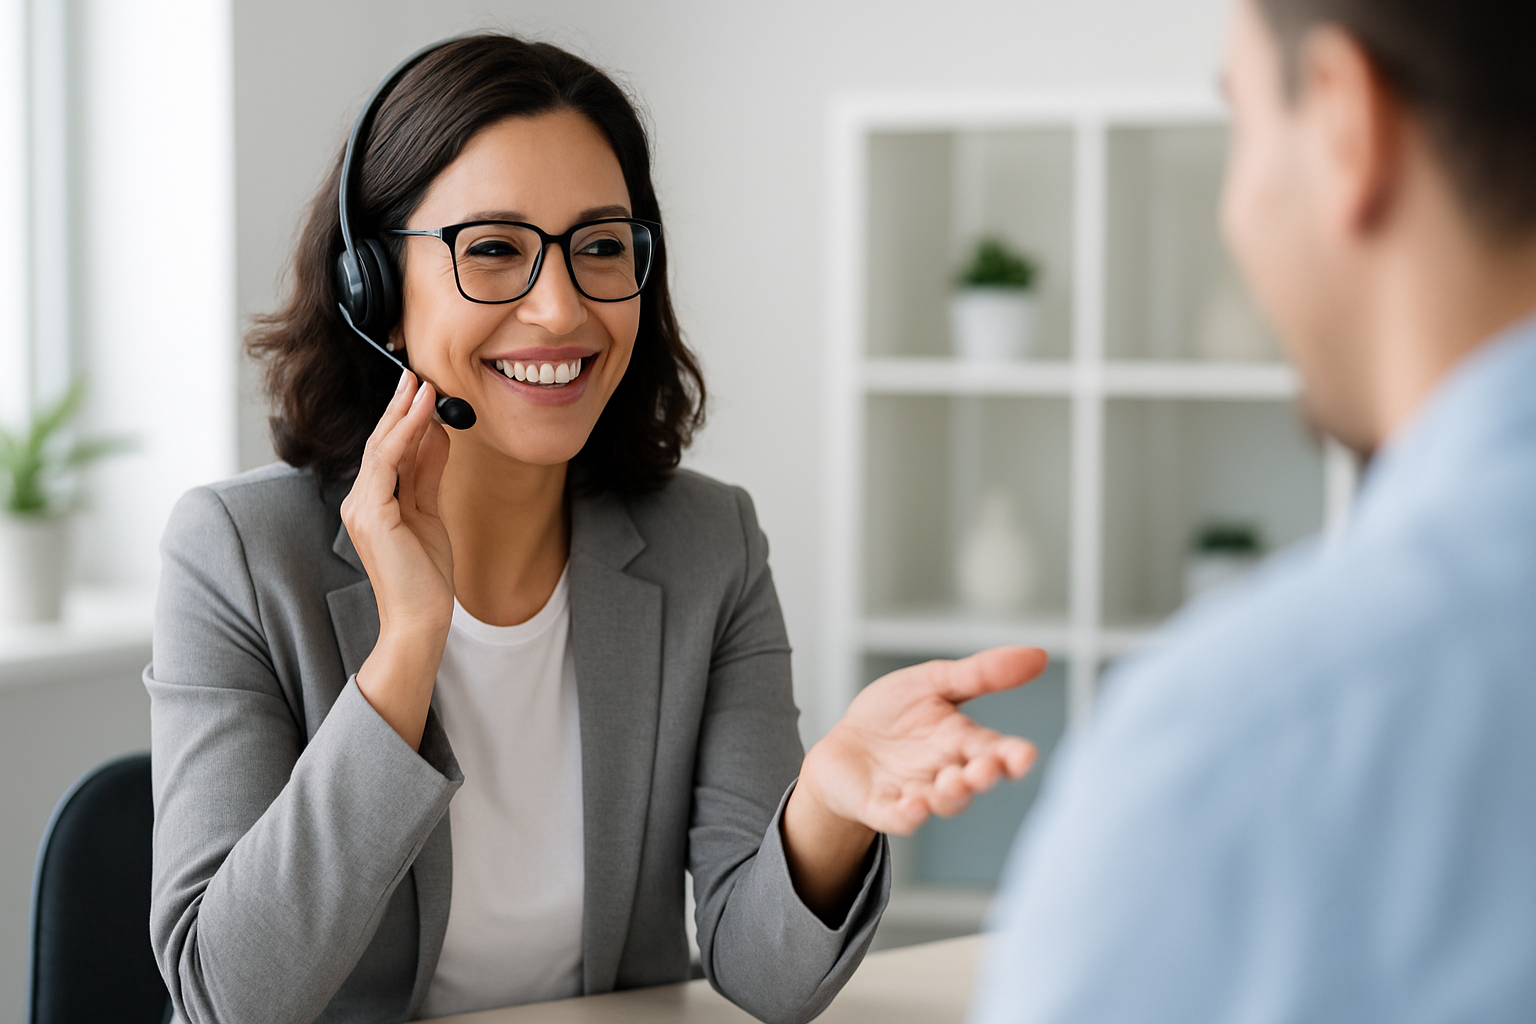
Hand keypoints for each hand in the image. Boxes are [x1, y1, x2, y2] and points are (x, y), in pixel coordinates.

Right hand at [340, 372, 453, 747]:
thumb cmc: (426, 576)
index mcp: (372, 502)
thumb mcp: (431, 512)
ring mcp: (361, 507)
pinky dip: (405, 432)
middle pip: (380, 442)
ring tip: (422, 383)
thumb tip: (436, 433)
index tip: (422, 388)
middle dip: (400, 405)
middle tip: (418, 372)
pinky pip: (387, 462)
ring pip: (381, 447)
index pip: (387, 449)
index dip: (403, 416)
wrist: (421, 618)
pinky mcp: (372, 513)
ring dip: (404, 412)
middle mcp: (360, 501)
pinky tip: (422, 411)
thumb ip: (429, 472)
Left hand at [781, 647, 1045, 919]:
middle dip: (983, 776)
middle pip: (973, 780)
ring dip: (952, 795)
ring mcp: (915, 793)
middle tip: (987, 768)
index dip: (1012, 756)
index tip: (1025, 756)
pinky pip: (899, 817)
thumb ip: (982, 674)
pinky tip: (914, 807)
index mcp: (961, 741)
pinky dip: (908, 815)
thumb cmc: (892, 716)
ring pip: (943, 802)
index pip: (995, 750)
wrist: (842, 746)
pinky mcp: (881, 807)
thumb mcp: (933, 682)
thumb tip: (1040, 655)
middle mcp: (944, 772)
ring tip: (953, 782)